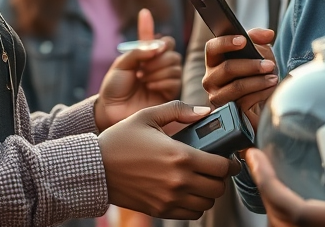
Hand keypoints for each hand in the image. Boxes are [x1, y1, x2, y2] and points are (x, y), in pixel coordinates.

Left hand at [95, 8, 180, 130]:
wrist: (112, 111)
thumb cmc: (114, 89)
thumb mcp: (121, 65)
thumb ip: (139, 51)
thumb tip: (157, 46)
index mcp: (146, 56)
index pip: (155, 38)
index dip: (149, 25)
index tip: (143, 13)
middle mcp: (158, 65)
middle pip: (171, 51)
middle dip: (156, 59)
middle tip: (142, 69)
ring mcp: (165, 78)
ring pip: (175, 65)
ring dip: (157, 72)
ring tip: (143, 80)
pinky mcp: (170, 93)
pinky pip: (175, 80)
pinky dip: (162, 82)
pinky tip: (150, 87)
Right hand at [99, 101, 238, 219]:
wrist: (94, 169)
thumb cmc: (120, 140)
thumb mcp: (148, 115)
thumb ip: (179, 110)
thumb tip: (205, 111)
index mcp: (180, 156)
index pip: (222, 167)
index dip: (231, 162)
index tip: (230, 158)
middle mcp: (178, 181)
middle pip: (218, 188)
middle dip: (221, 177)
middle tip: (216, 167)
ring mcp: (169, 199)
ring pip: (206, 203)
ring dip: (209, 192)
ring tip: (202, 179)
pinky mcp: (159, 210)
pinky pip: (190, 214)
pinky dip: (195, 205)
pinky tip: (188, 190)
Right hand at [203, 28, 277, 128]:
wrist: (260, 101)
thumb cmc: (255, 74)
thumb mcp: (258, 53)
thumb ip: (259, 39)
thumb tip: (268, 34)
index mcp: (215, 61)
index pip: (212, 47)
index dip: (226, 42)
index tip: (243, 40)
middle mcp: (211, 78)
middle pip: (227, 68)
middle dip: (252, 65)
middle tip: (270, 65)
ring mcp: (216, 96)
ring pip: (237, 86)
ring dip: (258, 81)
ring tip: (273, 78)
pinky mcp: (226, 111)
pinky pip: (243, 101)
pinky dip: (260, 94)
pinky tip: (269, 90)